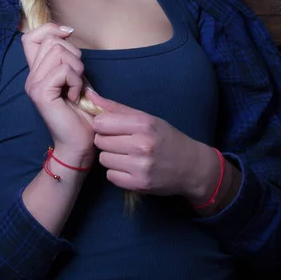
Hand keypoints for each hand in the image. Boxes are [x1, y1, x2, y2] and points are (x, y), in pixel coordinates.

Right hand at [21, 23, 95, 162]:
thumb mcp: (75, 76)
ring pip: (58, 52)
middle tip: (77, 78)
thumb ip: (67, 56)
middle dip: (74, 54)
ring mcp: (34, 85)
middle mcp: (31, 77)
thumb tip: (66, 31)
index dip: (49, 29)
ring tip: (76, 88)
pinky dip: (76, 81)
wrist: (79, 143)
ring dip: (77, 68)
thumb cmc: (81, 111)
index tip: (67, 36)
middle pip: (51, 41)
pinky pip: (64, 70)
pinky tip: (74, 97)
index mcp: (37, 71)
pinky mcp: (41, 93)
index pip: (30, 36)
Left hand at [88, 89, 218, 199]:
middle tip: (120, 142)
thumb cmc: (166, 138)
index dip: (102, 125)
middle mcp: (141, 144)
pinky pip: (111, 176)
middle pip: (100, 141)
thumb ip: (115, 108)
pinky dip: (116, 172)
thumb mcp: (146, 118)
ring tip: (126, 155)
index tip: (111, 128)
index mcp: (143, 123)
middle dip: (106, 141)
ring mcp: (140, 166)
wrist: (191, 166)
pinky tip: (129, 168)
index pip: (101, 123)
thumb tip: (88, 95)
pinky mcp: (139, 184)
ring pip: (104, 159)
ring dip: (111, 157)